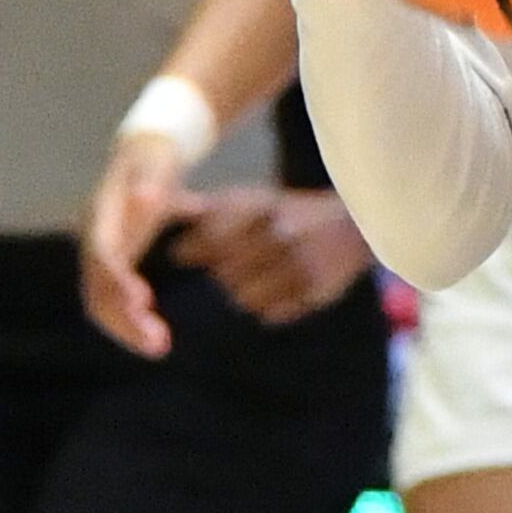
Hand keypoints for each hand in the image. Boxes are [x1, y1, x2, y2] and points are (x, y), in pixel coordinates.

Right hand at [80, 121, 198, 357]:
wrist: (145, 154)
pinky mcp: (112, 263)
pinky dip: (129, 319)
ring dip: (126, 327)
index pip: (102, 255)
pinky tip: (153, 336)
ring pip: (101, 300)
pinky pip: (112, 299)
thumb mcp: (156, 162)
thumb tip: (144, 200)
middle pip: (96, 288)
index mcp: (101, 215)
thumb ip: (151, 180)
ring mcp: (100, 253)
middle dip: (123, 319)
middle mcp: (94, 238)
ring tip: (159, 347)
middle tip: (157, 345)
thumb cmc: (153, 158)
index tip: (142, 303)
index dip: (117, 280)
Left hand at [167, 186, 378, 324]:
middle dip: (220, 271)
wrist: (356, 225)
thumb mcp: (254, 199)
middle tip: (232, 263)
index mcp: (262, 207)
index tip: (187, 254)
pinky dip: (267, 305)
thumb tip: (155, 206)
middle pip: (221, 273)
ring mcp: (300, 265)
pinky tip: (277, 287)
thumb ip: (208, 209)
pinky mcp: (315, 292)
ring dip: (242, 291)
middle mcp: (280, 235)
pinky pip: (269, 313)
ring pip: (242, 298)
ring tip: (256, 275)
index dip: (191, 251)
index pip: (207, 238)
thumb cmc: (290, 212)